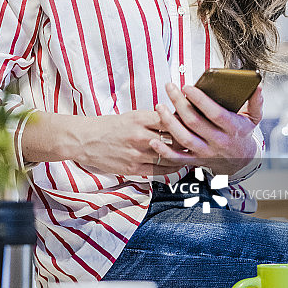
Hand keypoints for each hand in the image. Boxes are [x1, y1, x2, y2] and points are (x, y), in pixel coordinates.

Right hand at [64, 110, 188, 176]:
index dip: (185, 122)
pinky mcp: (133, 169)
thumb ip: (151, 119)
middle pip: (173, 139)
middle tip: (203, 141)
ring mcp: (136, 154)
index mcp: (139, 118)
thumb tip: (174, 119)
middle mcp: (139, 136)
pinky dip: (171, 169)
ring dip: (183, 157)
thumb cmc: (109, 126)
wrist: (85, 140)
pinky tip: (179, 167)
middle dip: (189, 141)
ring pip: (168, 157)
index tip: (197, 122)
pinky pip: (158, 172)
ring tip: (195, 155)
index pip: (170, 119)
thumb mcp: (130, 116)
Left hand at [151, 82, 262, 177]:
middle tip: (169, 87)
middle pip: (195, 122)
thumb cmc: (242, 133)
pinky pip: (178, 159)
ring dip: (169, 123)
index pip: (215, 113)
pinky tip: (154, 141)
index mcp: (233, 128)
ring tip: (159, 106)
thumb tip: (257, 85)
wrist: (241, 161)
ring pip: (184, 139)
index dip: (200, 100)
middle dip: (179, 103)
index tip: (187, 86)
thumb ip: (255, 101)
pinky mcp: (196, 161)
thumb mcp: (254, 118)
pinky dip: (165, 151)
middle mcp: (219, 141)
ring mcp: (206, 152)